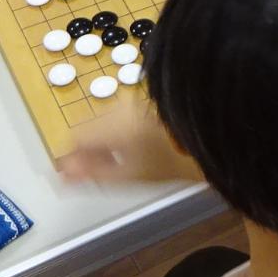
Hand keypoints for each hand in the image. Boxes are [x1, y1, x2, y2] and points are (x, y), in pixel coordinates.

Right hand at [55, 97, 203, 185]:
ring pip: (108, 122)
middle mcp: (120, 108)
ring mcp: (136, 102)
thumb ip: (94, 174)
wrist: (211, 133)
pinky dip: (124, 132)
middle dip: (93, 150)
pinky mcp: (150, 101)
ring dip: (109, 141)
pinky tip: (138, 148)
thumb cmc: (170, 159)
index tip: (76, 174)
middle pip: (93, 128)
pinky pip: (124, 116)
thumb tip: (66, 175)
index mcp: (111, 124)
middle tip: (103, 172)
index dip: (74, 157)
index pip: (76, 137)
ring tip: (125, 163)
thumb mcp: (130, 175)